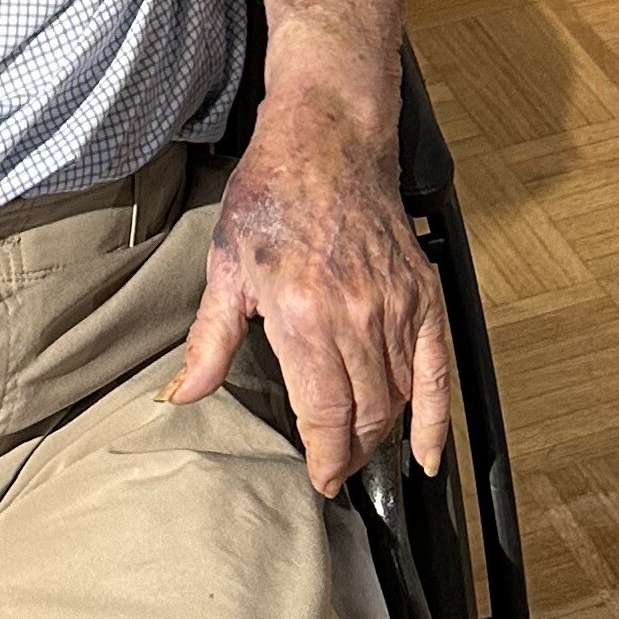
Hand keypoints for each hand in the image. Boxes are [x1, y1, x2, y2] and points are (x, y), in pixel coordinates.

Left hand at [165, 90, 449, 493]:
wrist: (327, 139)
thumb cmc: (271, 194)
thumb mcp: (224, 265)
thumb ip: (210, 341)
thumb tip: (181, 395)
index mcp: (302, 314)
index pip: (324, 413)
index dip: (323, 457)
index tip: (317, 479)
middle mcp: (355, 315)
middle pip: (364, 415)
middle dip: (348, 454)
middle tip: (332, 468)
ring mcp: (395, 305)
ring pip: (398, 398)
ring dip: (380, 434)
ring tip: (359, 450)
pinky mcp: (422, 293)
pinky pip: (437, 370)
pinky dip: (436, 418)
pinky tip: (426, 453)